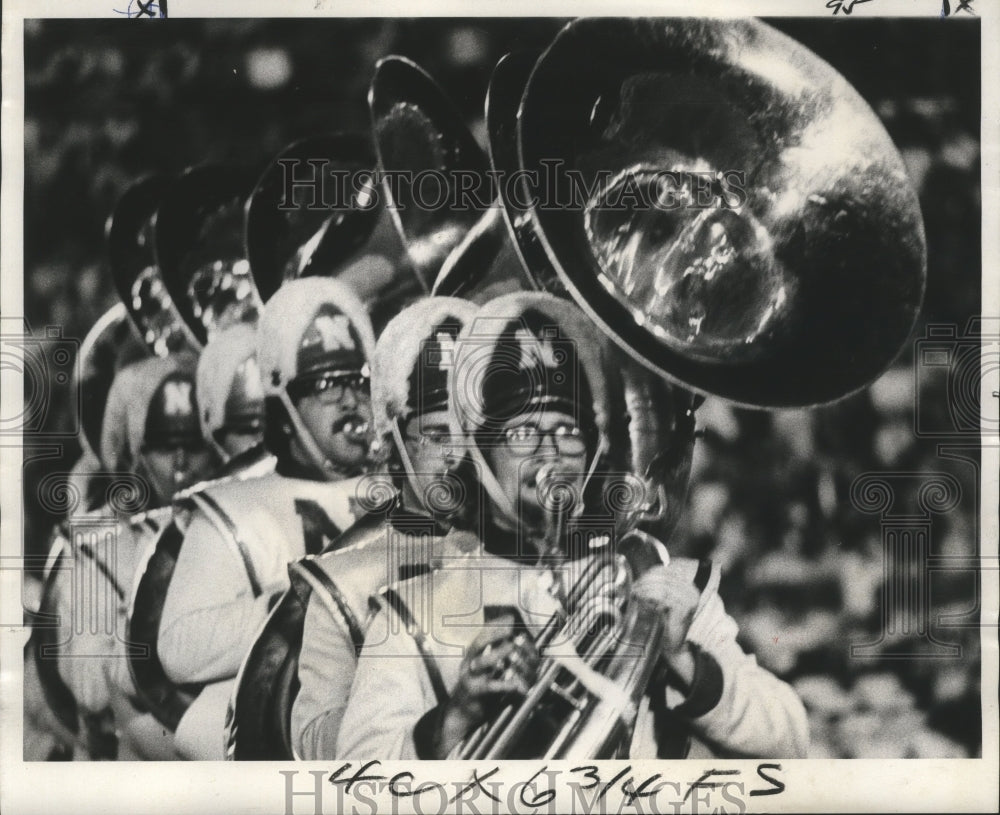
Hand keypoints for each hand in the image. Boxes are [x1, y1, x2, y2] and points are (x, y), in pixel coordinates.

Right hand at [437, 614, 538, 751]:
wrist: (461, 713)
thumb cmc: (477, 688)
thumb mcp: (483, 669)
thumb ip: (494, 655)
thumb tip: (514, 641)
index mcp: (472, 655)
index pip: (481, 635)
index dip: (495, 625)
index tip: (510, 618)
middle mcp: (468, 663)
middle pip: (478, 644)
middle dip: (494, 634)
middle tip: (511, 629)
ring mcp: (469, 678)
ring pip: (482, 663)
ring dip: (498, 653)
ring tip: (512, 648)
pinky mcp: (474, 693)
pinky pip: (489, 686)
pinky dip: (504, 684)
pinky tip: (516, 683)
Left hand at [631, 565, 700, 682]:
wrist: (674, 645)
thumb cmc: (666, 623)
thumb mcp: (663, 601)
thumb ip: (659, 587)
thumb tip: (644, 575)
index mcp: (689, 587)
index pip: (668, 572)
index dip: (651, 574)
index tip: (638, 579)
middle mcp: (692, 591)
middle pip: (665, 578)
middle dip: (646, 581)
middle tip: (634, 586)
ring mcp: (690, 600)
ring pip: (663, 586)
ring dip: (646, 588)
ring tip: (636, 592)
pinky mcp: (684, 608)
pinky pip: (663, 597)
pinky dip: (650, 596)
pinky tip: (642, 599)